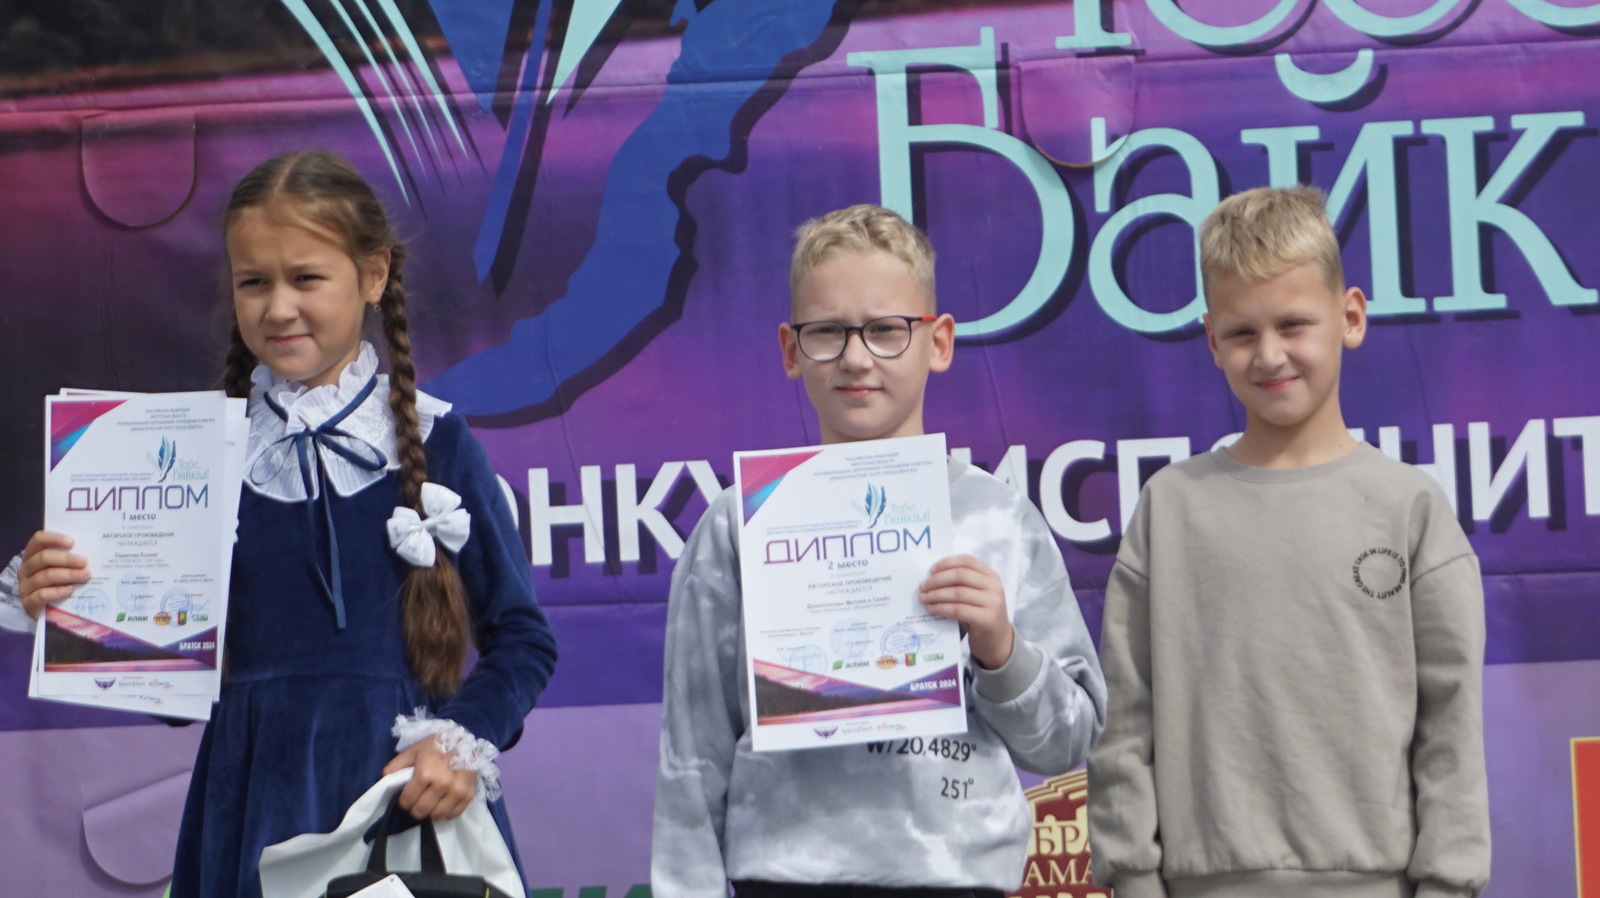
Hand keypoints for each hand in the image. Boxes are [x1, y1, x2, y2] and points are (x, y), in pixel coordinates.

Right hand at [19, 531, 90, 618]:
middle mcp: (25, 570)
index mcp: (32, 556)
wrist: (49, 613)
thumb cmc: (59, 584)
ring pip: (45, 576)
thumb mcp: (63, 569)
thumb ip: (71, 559)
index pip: (37, 541)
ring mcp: (25, 587)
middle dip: (66, 559)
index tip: (72, 542)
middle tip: (85, 562)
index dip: (53, 538)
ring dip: (68, 574)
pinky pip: (42, 595)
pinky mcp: (28, 603)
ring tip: (85, 575)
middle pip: (42, 558)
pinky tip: (71, 589)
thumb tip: (92, 550)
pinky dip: (58, 591)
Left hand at [383, 738, 477, 820]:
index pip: (407, 801)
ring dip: (431, 811)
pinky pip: (453, 814)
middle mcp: (443, 784)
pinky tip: (444, 800)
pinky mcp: (469, 794)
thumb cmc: (437, 745)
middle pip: (421, 811)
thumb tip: (384, 781)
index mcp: (426, 772)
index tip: (407, 796)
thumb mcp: (414, 750)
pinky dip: (446, 811)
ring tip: (431, 801)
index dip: (404, 800)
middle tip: (418, 800)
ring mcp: (458, 790)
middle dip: (415, 808)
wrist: (466, 740)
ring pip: (437, 816)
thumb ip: (396, 765)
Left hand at [920, 554, 1013, 669]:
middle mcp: (994, 586)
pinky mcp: (987, 619)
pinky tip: (931, 609)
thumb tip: (931, 577)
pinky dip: (942, 608)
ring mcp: (992, 602)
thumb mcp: (976, 594)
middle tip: (922, 586)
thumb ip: (961, 583)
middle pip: (960, 575)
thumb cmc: (980, 613)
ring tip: (924, 598)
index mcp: (991, 575)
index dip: (947, 563)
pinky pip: (958, 610)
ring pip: (958, 592)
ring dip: (936, 595)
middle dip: (938, 580)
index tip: (931, 569)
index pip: (967, 561)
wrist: (997, 639)